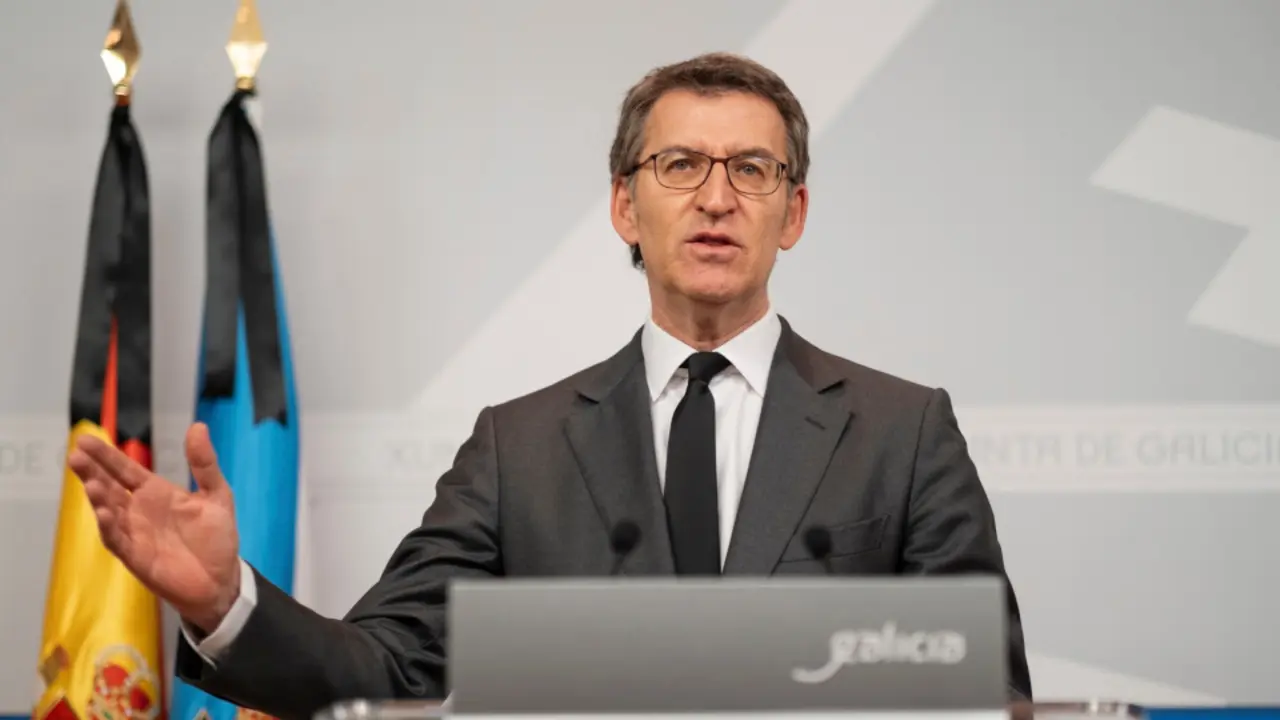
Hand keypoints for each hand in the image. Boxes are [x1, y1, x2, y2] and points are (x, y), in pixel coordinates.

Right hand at [69, 422, 241, 633]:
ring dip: (98, 499)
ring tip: (91, 483)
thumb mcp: (216, 494)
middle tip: (76, 457)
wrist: (222, 579)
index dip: (107, 456)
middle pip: (109, 488)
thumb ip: (204, 464)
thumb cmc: (216, 537)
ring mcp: (134, 534)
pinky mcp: (136, 557)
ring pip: (109, 512)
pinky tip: (106, 514)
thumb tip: (198, 426)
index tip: (86, 440)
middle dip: (92, 473)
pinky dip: (110, 528)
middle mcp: (139, 511)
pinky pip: (118, 541)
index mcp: (156, 493)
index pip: (125, 470)